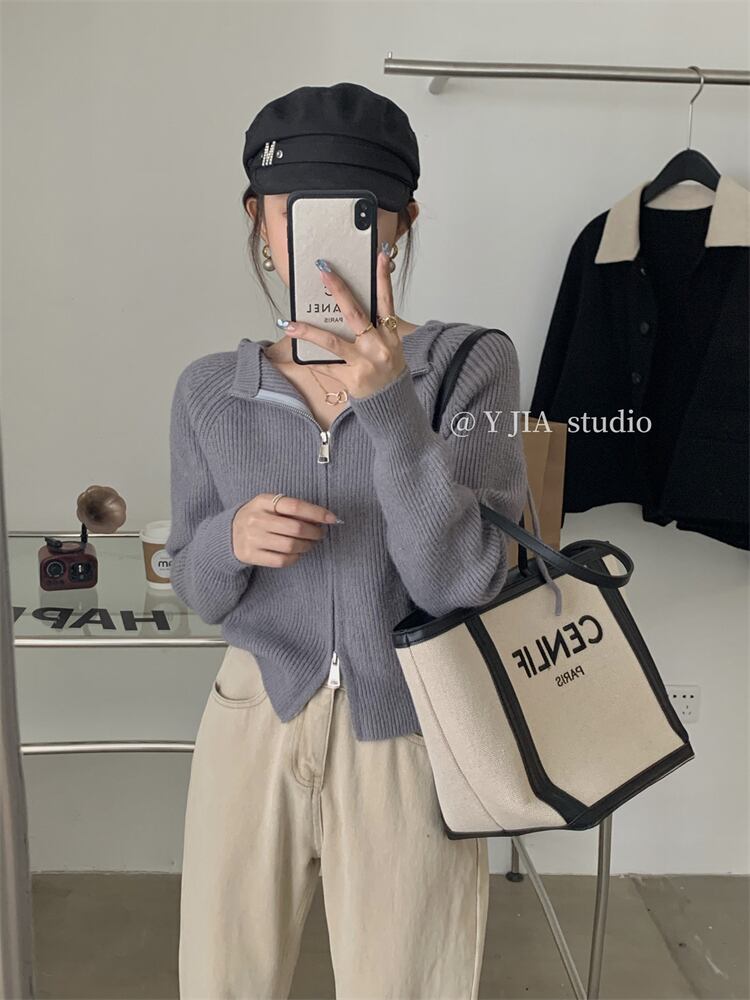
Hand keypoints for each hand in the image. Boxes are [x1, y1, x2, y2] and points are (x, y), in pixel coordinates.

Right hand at [232, 494, 337, 567]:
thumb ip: (291, 508)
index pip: (295, 506)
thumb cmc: (258, 517)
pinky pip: (281, 560)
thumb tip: (322, 517)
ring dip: (307, 546)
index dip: (317, 513)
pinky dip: (295, 557)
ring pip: (290, 545)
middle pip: (295, 528)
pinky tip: (297, 553)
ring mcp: (252, 538)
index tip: (332, 519)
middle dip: (314, 532)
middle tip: (320, 534)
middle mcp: (256, 519)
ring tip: (310, 543)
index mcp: (262, 501)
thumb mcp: (269, 505)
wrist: (227, 534)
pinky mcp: (251, 555)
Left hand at [279, 245, 406, 398]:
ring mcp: (364, 364)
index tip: (379, 255)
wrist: (392, 405)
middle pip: (355, 314)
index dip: (383, 277)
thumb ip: (374, 326)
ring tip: (289, 323)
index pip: (387, 301)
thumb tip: (345, 304)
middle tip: (323, 271)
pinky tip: (296, 351)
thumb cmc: (388, 371)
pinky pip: (326, 365)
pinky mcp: (351, 380)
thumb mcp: (389, 346)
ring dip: (308, 331)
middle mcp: (379, 347)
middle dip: (338, 290)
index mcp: (390, 335)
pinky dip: (311, 359)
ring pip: (332, 342)